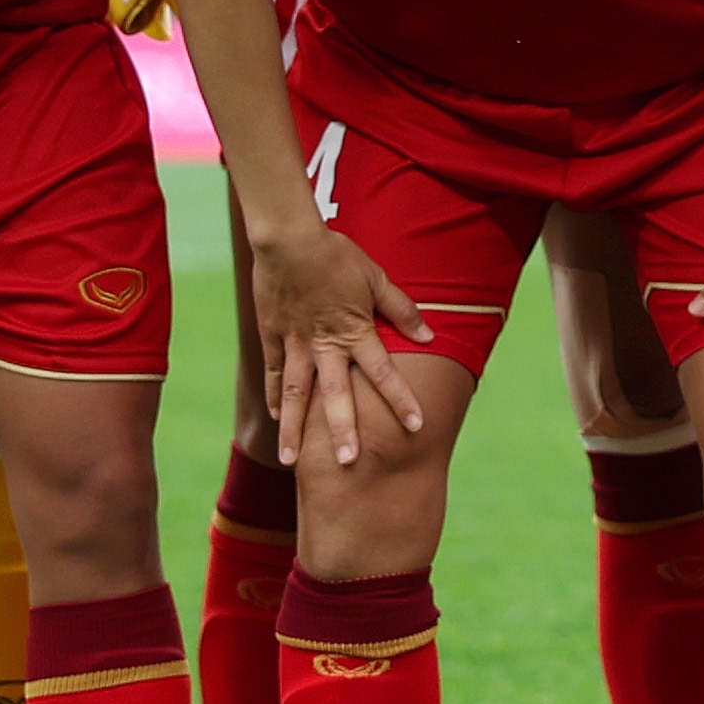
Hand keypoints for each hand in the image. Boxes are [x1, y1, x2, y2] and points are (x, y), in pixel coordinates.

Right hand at [247, 219, 430, 469]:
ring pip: (295, 395)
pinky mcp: (273, 338)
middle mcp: (325, 346)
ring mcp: (295, 344)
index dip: (402, 399)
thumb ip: (402, 311)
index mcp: (355, 332)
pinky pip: (275, 374)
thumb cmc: (337, 256)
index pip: (384, 372)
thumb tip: (430, 337)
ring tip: (290, 461)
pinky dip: (276, 397)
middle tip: (348, 463)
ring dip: (293, 428)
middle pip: (336, 396)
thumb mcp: (376, 279)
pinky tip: (277, 418)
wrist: (289, 240)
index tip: (417, 426)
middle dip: (342, 430)